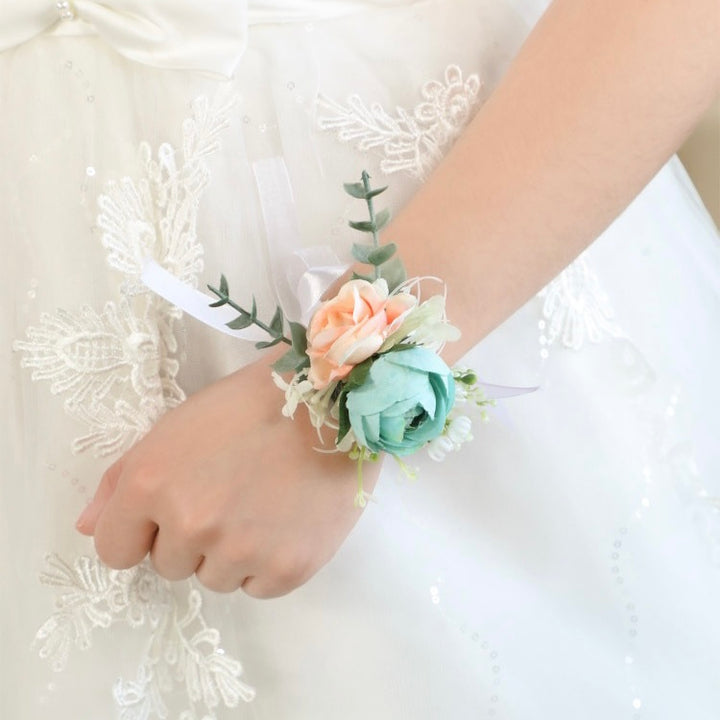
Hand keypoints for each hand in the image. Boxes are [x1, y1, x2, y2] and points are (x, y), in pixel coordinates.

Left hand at [75, 355, 376, 597]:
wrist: (332, 401)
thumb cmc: (250, 404)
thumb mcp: (176, 426)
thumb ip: (122, 479)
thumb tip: (87, 527)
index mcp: (151, 483)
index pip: (115, 550)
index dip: (142, 532)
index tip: (172, 513)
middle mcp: (190, 523)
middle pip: (169, 566)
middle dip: (193, 537)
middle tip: (233, 494)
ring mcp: (241, 551)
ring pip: (216, 579)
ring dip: (233, 553)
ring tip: (266, 503)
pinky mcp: (288, 568)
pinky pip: (259, 587)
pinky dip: (270, 562)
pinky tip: (288, 520)